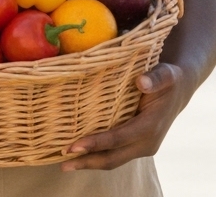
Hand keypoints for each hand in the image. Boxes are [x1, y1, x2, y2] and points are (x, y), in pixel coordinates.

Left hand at [62, 63, 184, 170]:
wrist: (177, 91)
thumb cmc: (167, 80)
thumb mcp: (166, 74)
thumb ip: (155, 78)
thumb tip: (142, 82)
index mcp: (151, 126)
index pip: (119, 138)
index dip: (96, 143)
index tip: (74, 146)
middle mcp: (147, 142)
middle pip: (113, 158)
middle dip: (87, 161)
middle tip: (62, 162)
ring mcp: (141, 147)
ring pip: (112, 160)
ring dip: (88, 163)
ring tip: (64, 164)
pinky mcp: (135, 146)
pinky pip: (114, 155)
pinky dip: (95, 157)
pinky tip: (76, 156)